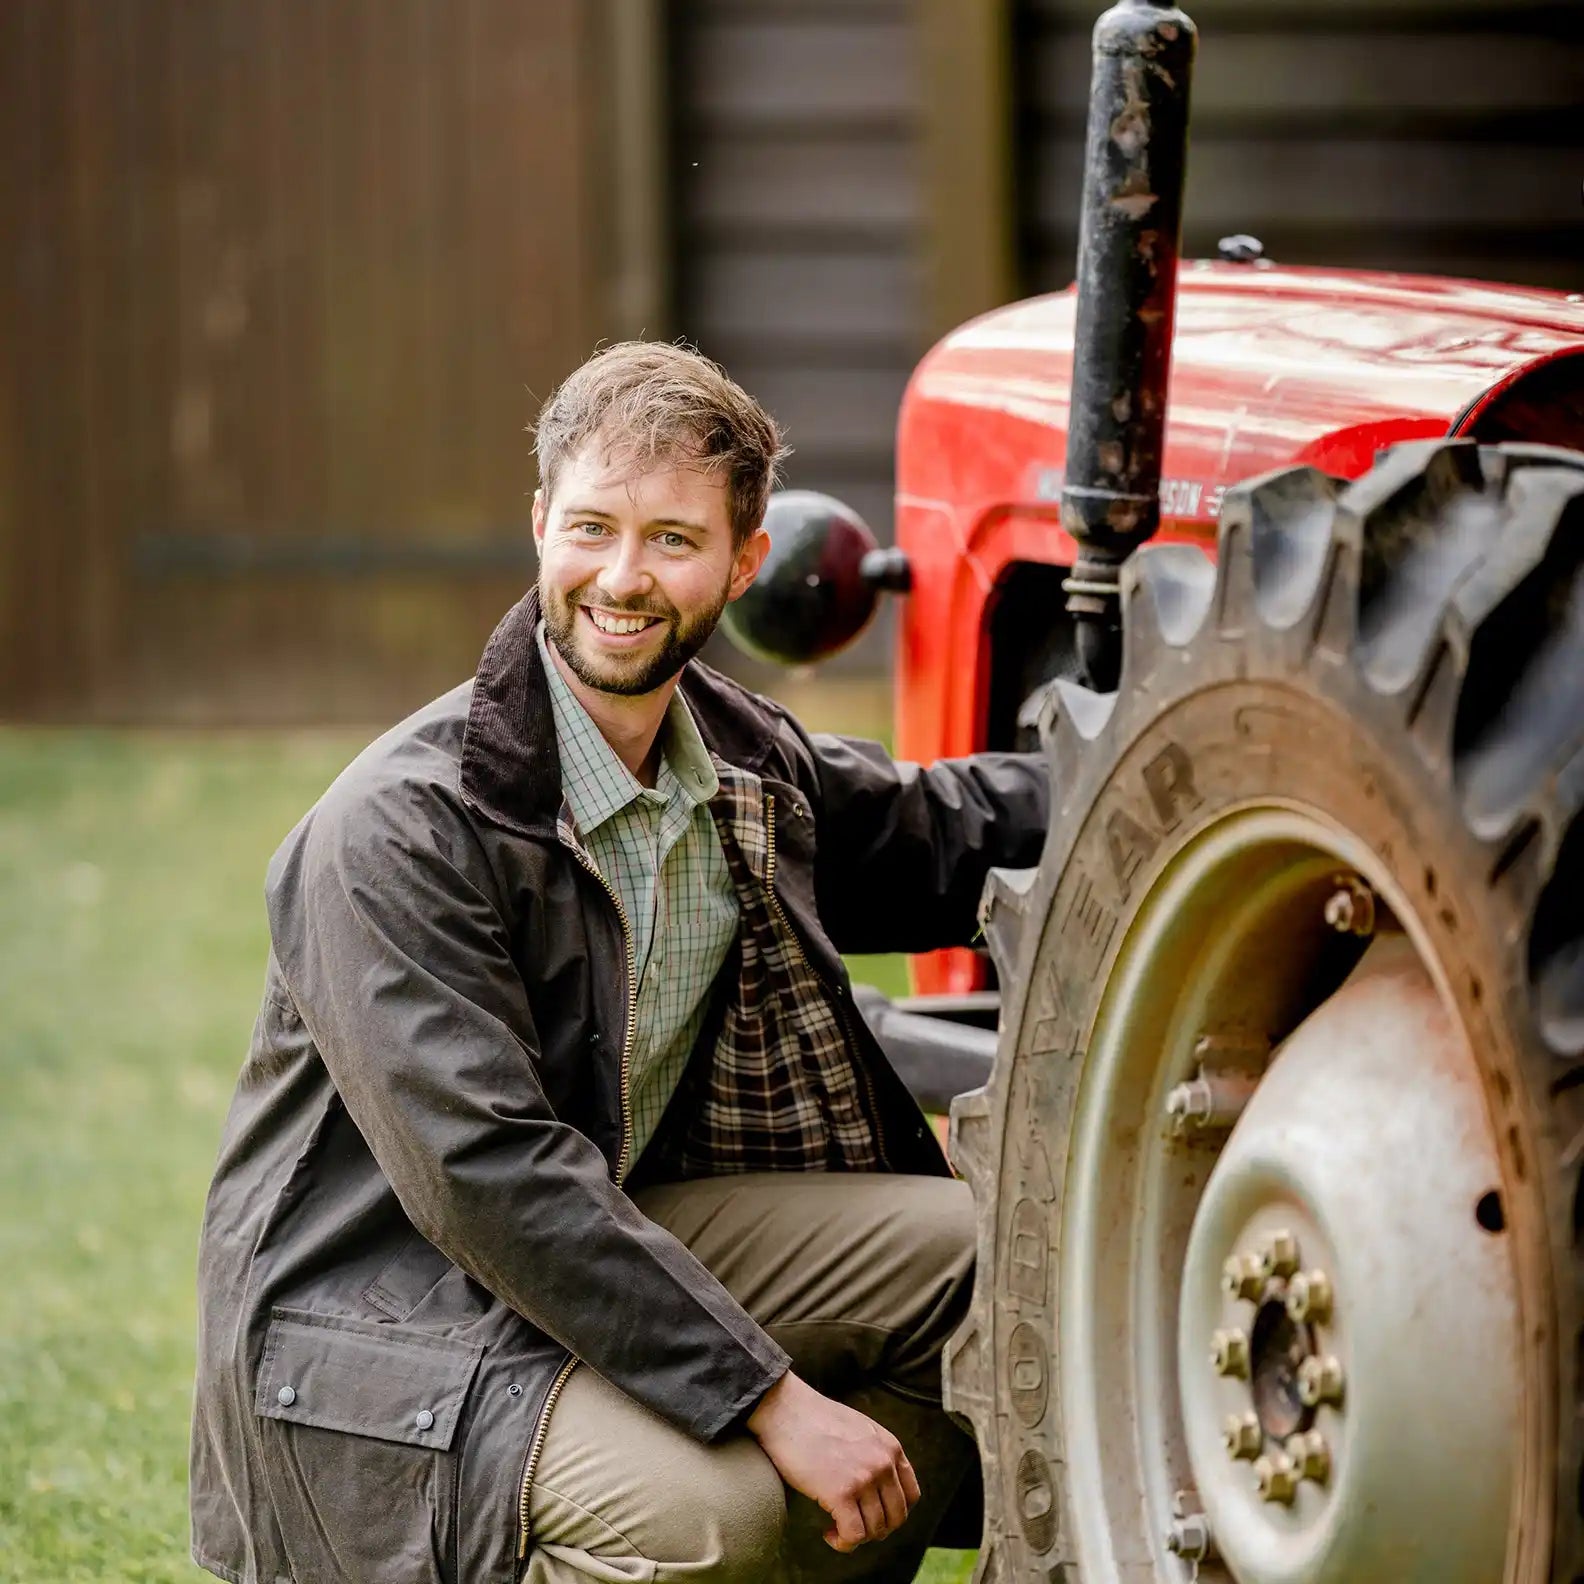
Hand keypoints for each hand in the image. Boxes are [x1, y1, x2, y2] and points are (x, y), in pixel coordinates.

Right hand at [746, 1371, 920, 1552]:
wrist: (785, 1410)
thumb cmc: (815, 1419)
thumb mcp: (860, 1429)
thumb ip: (876, 1453)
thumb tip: (878, 1487)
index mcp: (890, 1447)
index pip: (911, 1496)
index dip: (892, 1512)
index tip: (872, 1514)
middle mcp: (883, 1464)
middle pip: (896, 1518)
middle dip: (875, 1529)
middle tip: (852, 1525)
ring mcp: (864, 1478)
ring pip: (875, 1530)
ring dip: (856, 1536)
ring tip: (835, 1528)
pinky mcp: (841, 1493)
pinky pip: (854, 1535)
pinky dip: (843, 1543)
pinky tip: (828, 1533)